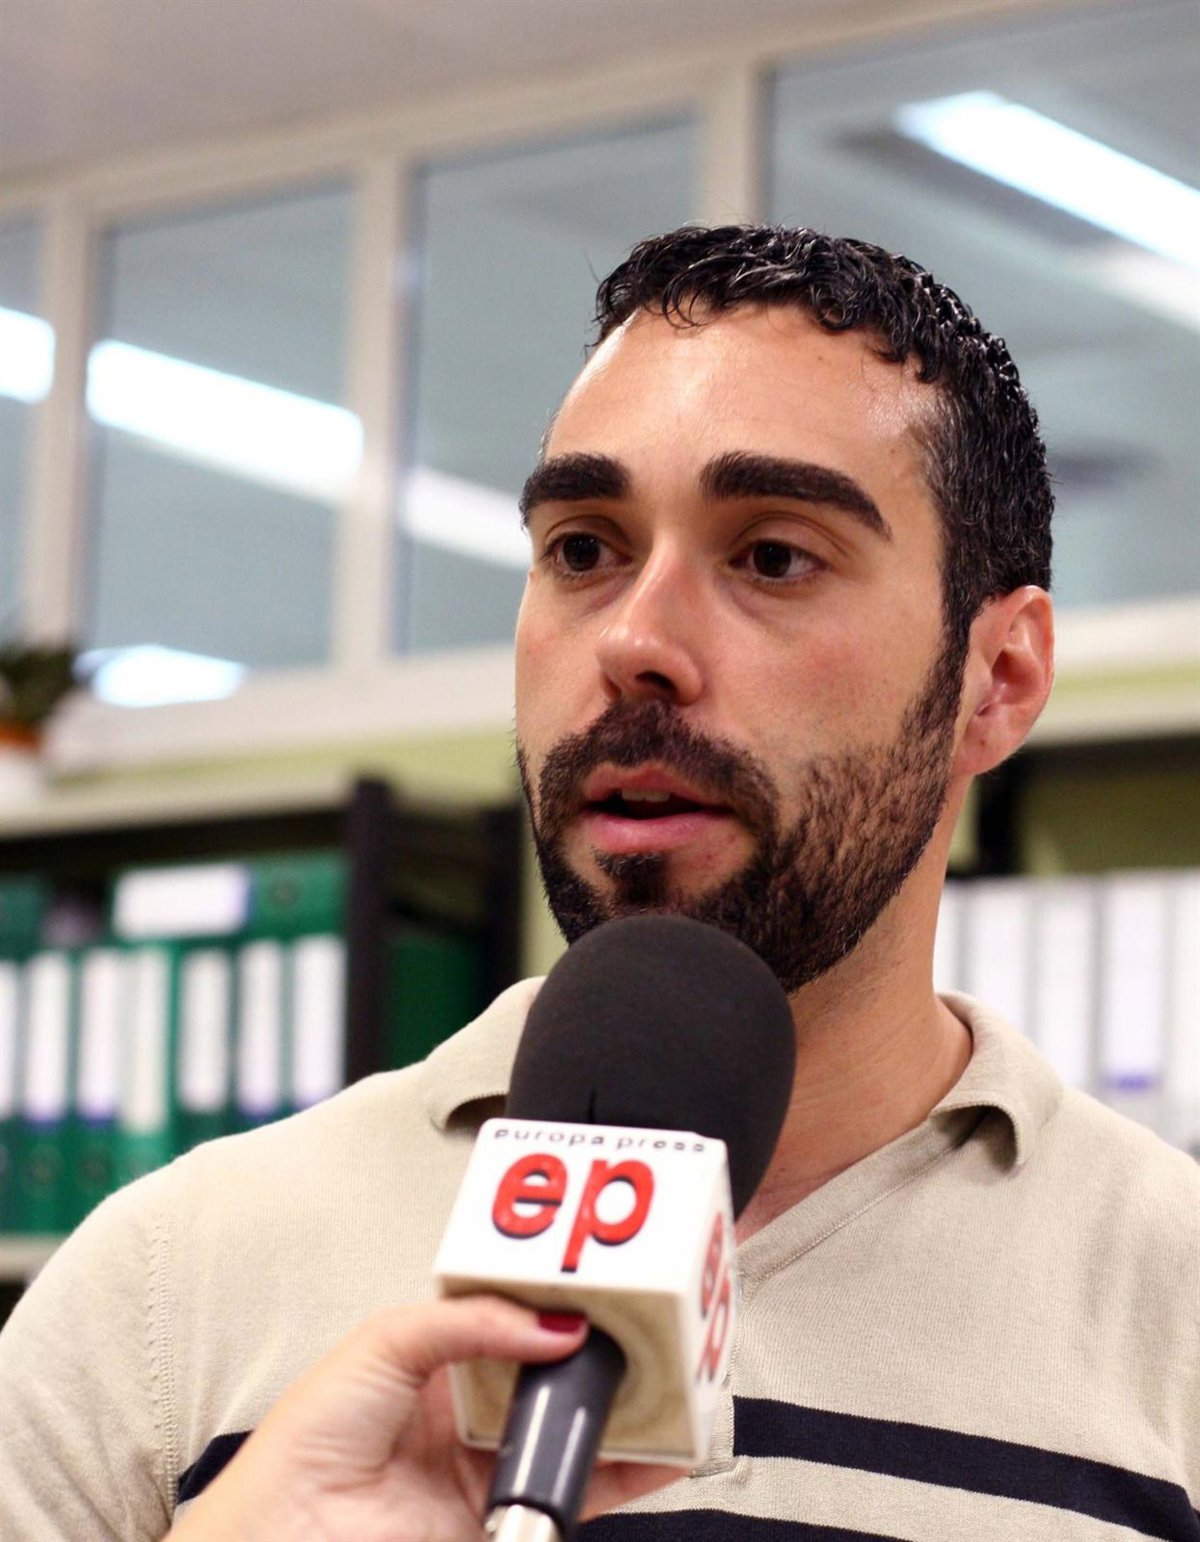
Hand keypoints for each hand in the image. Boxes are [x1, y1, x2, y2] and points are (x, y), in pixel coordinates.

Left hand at [169, 1295, 683, 1540]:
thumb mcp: (384, 1342)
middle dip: (602, 1348)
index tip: (602, 1277)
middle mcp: (471, 1409)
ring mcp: (492, 1466)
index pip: (516, 1315)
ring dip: (623, 1406)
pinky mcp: (509, 1518)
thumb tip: (552, 1323)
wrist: (286, 1537)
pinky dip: (628, 1472)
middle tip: (647, 1321)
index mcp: (439, 1357)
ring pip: (576, 1428)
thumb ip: (470, 1321)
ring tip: (667, 1374)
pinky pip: (582, 1490)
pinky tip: (661, 1448)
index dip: (559, 1297)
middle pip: (555, 1370)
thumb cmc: (306, 1443)